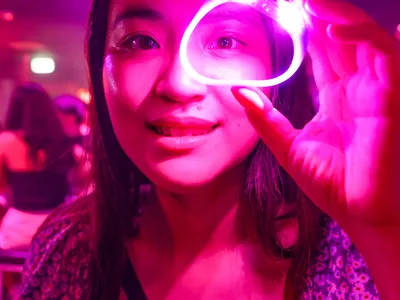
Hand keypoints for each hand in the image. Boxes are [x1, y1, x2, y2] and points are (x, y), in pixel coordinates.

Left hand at [232, 0, 399, 227]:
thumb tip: (238, 91)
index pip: (324, 55)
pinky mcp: (389, 99)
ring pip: (362, 39)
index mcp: (336, 99)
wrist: (358, 211)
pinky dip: (359, 36)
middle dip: (322, 15)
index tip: (288, 13)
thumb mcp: (288, 147)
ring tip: (311, 2)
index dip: (309, 32)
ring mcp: (375, 91)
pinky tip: (330, 28)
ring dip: (338, 16)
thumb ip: (265, 118)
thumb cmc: (331, 183)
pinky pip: (381, 55)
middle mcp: (357, 89)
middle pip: (341, 40)